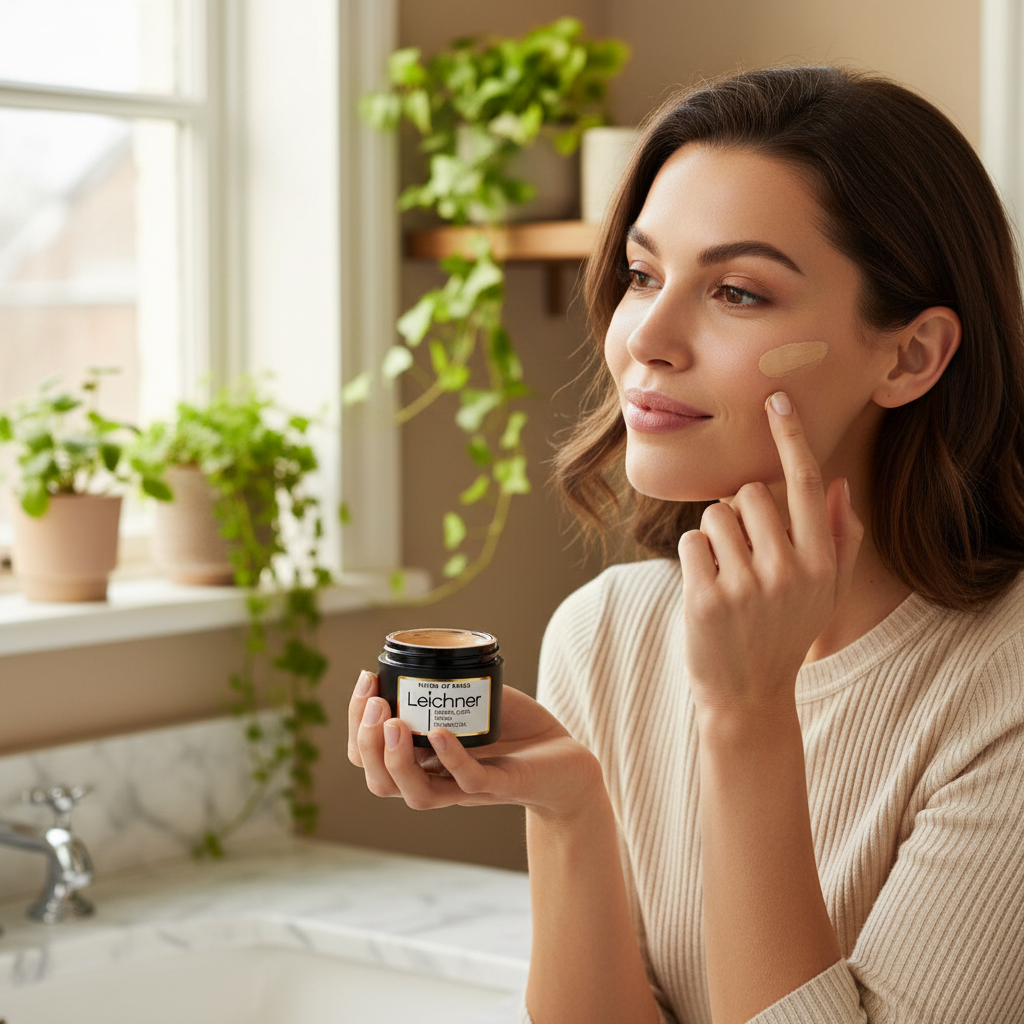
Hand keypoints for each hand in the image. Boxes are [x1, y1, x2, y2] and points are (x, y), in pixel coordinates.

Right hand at [347, 671, 601, 820]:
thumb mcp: (473, 701)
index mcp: (424, 762)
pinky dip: (451, 758)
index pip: (370, 758)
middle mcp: (439, 780)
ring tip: (391, 721)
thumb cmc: (518, 731)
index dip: (357, 725)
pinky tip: (439, 732)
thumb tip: (421, 647)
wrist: (568, 762)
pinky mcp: (502, 785)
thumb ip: (446, 682)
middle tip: (374, 702)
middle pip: (381, 782)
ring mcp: (468, 788)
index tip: (365, 681)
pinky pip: (468, 780)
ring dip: (395, 759)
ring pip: (416, 794)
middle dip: (366, 742)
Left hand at [678, 391, 862, 720]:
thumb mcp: (825, 592)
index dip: (791, 438)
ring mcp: (746, 586)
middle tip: (746, 554)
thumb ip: (839, 538)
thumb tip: (839, 483)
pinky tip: (708, 589)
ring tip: (727, 576)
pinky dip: (696, 557)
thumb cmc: (786, 634)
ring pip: (717, 514)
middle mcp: (788, 570)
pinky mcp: (706, 599)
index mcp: (820, 562)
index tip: (776, 399)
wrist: (748, 696)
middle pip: (752, 493)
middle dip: (742, 513)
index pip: (808, 484)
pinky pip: (692, 541)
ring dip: (716, 536)